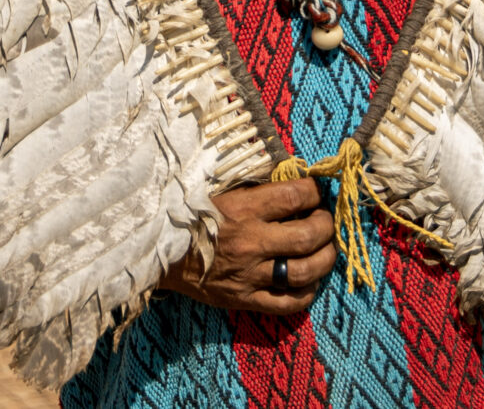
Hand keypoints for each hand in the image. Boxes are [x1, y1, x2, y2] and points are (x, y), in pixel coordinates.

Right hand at [155, 178, 337, 315]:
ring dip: (324, 259)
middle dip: (326, 226)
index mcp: (244, 208)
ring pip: (304, 271)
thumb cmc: (190, 214)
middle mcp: (250, 242)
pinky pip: (287, 303)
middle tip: (326, 221)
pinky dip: (306, 293)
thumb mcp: (219, 189)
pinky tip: (308, 281)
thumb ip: (255, 187)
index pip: (296, 196)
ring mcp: (249, 275)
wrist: (157, 250)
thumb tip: (292, 179)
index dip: (315, 192)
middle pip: (308, 236)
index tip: (316, 192)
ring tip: (325, 249)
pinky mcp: (244, 300)